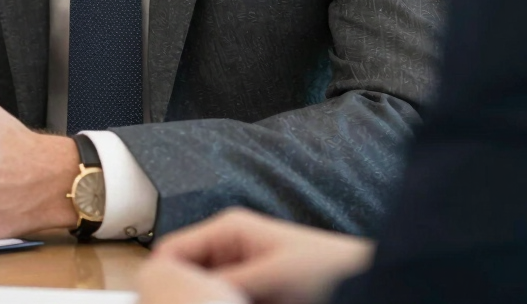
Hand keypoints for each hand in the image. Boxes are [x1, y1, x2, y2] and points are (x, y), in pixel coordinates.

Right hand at [149, 208, 373, 303]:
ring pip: (205, 292)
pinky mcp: (253, 293)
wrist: (368, 284)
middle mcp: (228, 247)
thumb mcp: (272, 276)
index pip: (172, 250)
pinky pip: (225, 300)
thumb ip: (228, 283)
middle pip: (186, 274)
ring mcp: (240, 271)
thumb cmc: (327, 268)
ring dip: (207, 301)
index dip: (159, 279)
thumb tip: (185, 290)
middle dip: (185, 295)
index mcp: (228, 229)